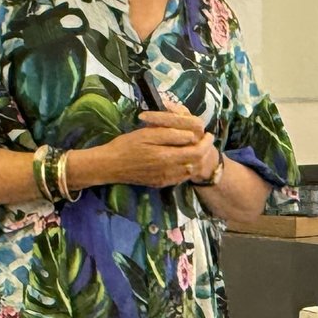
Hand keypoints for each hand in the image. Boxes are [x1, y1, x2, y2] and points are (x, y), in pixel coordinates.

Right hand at [90, 114, 212, 187]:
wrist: (110, 166)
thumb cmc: (126, 145)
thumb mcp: (147, 134)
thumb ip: (170, 135)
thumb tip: (191, 135)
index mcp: (167, 157)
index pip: (197, 152)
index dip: (206, 143)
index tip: (208, 133)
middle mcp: (170, 171)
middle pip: (197, 163)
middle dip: (204, 151)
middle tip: (205, 140)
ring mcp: (165, 180)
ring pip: (190, 172)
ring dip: (197, 160)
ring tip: (196, 148)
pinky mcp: (160, 184)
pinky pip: (180, 178)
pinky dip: (186, 168)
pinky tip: (183, 159)